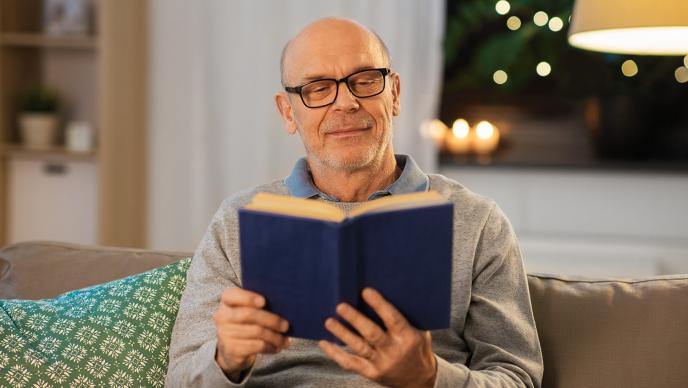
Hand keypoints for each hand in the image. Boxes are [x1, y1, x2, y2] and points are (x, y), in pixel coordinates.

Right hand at [214, 288, 290, 379]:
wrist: (230, 349)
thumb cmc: (246, 323)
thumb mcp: (249, 310)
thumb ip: (260, 304)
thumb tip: (285, 304)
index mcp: (227, 301)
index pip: (232, 295)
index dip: (248, 298)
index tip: (264, 301)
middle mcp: (222, 316)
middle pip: (249, 315)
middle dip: (271, 320)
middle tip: (286, 326)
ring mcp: (225, 333)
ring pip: (256, 332)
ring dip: (275, 336)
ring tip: (285, 340)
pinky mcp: (231, 349)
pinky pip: (256, 346)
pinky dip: (270, 346)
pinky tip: (277, 347)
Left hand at [319, 288, 436, 387]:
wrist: (420, 379)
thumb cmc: (417, 347)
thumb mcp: (420, 331)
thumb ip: (406, 316)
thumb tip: (389, 288)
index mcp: (408, 337)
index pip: (393, 319)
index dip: (379, 305)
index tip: (366, 291)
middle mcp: (394, 351)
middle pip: (372, 334)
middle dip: (355, 319)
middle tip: (340, 306)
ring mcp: (381, 364)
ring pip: (359, 347)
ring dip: (342, 334)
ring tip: (329, 321)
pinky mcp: (371, 373)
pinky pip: (350, 363)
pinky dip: (336, 353)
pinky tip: (324, 342)